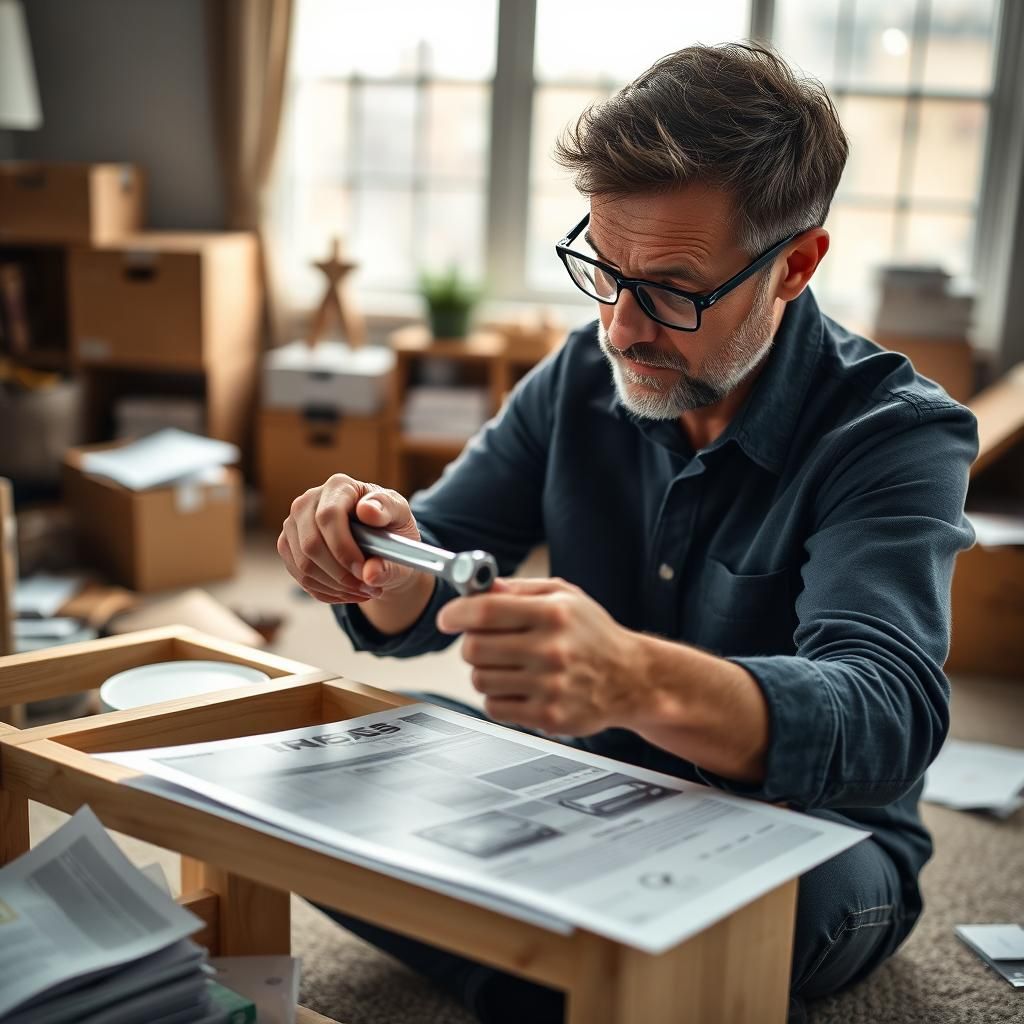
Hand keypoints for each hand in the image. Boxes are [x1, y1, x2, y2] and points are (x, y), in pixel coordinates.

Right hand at [277, 474, 420, 603]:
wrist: (378, 538)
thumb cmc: (390, 525)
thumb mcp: (402, 524)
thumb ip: (394, 545)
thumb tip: (370, 571)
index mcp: (339, 486)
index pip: (328, 516)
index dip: (344, 549)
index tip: (364, 571)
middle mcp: (309, 501)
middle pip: (311, 544)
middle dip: (341, 574)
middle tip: (368, 588)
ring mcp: (293, 523)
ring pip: (303, 566)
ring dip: (336, 586)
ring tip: (364, 591)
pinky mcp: (287, 545)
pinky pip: (300, 577)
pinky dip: (326, 591)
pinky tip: (348, 592)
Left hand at [437, 577, 639, 734]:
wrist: (632, 678)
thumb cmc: (594, 634)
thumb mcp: (564, 596)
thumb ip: (518, 589)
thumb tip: (477, 588)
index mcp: (553, 614)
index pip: (485, 611)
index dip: (457, 613)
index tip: (449, 618)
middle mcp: (551, 649)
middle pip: (474, 648)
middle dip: (471, 643)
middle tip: (484, 642)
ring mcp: (549, 686)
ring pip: (480, 679)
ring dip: (485, 671)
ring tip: (508, 665)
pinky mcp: (548, 716)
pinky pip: (493, 706)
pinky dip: (497, 696)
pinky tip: (518, 687)